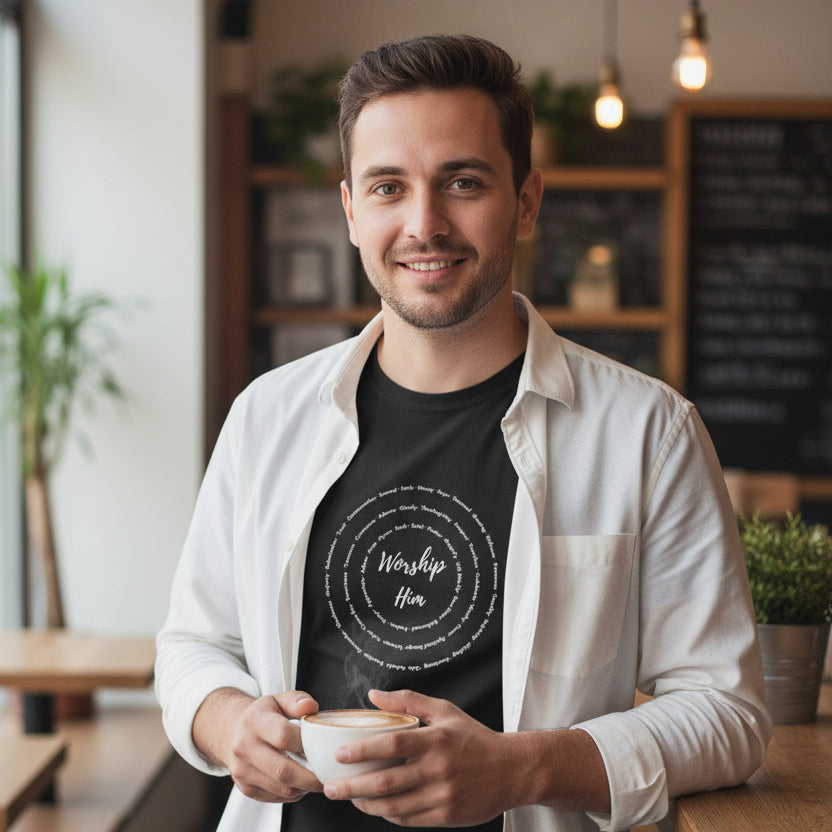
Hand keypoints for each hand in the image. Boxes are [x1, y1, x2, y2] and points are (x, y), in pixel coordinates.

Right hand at [194, 688, 322, 802]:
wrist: (231, 731)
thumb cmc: (262, 715)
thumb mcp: (278, 699)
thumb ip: (297, 700)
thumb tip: (311, 707)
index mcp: (254, 721)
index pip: (284, 736)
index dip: (306, 744)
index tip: (323, 748)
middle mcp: (244, 747)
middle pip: (283, 770)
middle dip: (311, 777)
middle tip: (328, 776)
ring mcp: (242, 771)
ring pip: (281, 788)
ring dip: (304, 788)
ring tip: (316, 779)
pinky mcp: (245, 788)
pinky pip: (275, 797)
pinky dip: (293, 793)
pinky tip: (300, 783)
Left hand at [322, 689, 527, 826]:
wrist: (511, 770)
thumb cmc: (474, 738)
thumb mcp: (445, 711)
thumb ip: (408, 701)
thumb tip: (373, 695)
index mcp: (436, 740)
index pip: (391, 745)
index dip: (363, 750)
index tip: (340, 754)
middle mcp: (438, 769)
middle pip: (385, 782)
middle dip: (352, 786)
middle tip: (331, 786)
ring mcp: (442, 795)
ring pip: (393, 805)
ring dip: (365, 804)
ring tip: (349, 797)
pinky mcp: (446, 817)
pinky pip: (408, 819)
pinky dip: (388, 814)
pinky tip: (376, 806)